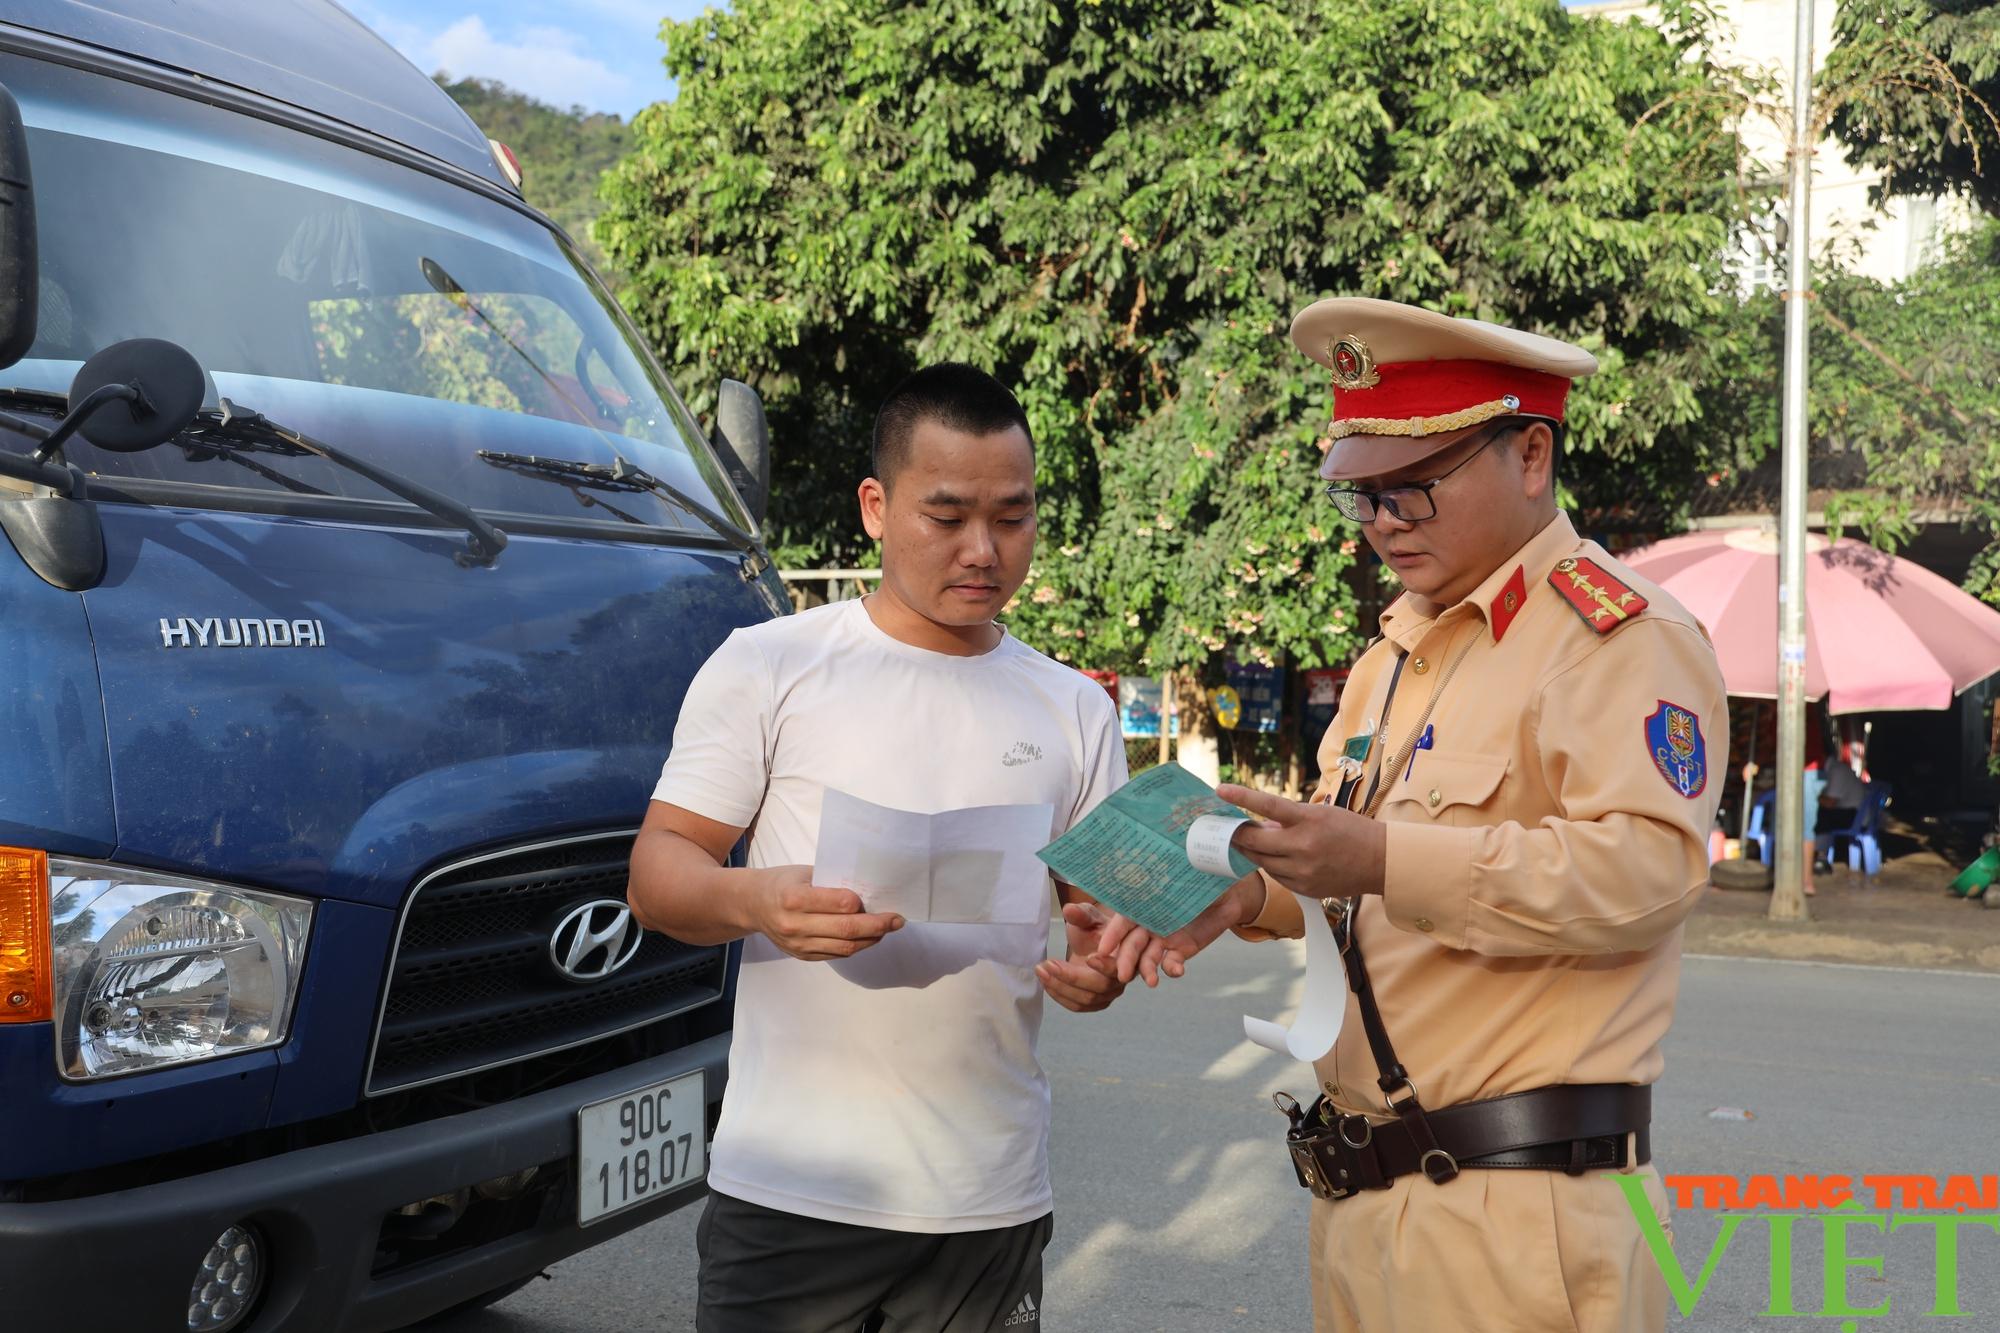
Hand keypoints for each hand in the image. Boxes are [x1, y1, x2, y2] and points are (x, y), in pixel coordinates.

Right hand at [747, 865, 903, 960]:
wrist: (751, 905)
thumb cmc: (781, 882)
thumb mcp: (803, 873)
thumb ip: (831, 884)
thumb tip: (867, 893)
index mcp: (795, 898)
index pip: (841, 904)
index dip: (862, 903)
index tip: (878, 899)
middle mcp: (796, 925)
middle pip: (847, 930)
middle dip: (878, 926)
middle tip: (897, 920)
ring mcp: (799, 945)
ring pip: (845, 948)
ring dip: (871, 939)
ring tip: (887, 929)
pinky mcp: (802, 956)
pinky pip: (836, 955)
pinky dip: (856, 946)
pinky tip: (867, 937)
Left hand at [1037, 902, 1139, 1012]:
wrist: (1092, 943)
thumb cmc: (1094, 928)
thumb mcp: (1088, 917)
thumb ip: (1081, 914)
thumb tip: (1069, 909)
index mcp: (1127, 955)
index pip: (1121, 966)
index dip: (1106, 965)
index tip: (1088, 958)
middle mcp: (1123, 977)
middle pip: (1101, 986)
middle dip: (1072, 976)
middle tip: (1049, 964)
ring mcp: (1110, 992)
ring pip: (1087, 998)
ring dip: (1060, 986)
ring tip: (1041, 969)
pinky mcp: (1097, 1002)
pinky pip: (1078, 1006)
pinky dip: (1060, 995)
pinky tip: (1046, 982)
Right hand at [1092, 872, 1265, 982]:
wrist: (1230, 888)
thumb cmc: (1202, 871)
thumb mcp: (1185, 868)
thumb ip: (1169, 870)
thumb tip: (1150, 854)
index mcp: (1142, 902)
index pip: (1122, 919)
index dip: (1112, 934)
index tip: (1103, 950)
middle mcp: (1148, 923)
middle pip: (1131, 943)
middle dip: (1125, 959)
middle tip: (1122, 975)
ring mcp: (1163, 938)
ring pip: (1148, 957)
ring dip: (1146, 970)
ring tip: (1151, 982)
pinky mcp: (1181, 949)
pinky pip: (1172, 962)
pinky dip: (1172, 969)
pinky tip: (1177, 971)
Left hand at [1218, 783, 1386, 901]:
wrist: (1380, 861)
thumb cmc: (1350, 830)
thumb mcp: (1320, 815)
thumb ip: (1288, 820)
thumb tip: (1259, 826)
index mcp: (1309, 820)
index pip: (1268, 806)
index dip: (1242, 797)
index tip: (1220, 790)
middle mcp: (1303, 847)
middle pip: (1255, 842)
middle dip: (1237, 835)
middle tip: (1226, 829)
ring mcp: (1303, 871)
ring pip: (1262, 862)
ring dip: (1253, 851)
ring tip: (1252, 843)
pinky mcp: (1304, 888)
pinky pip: (1277, 876)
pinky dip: (1272, 865)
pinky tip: (1277, 858)